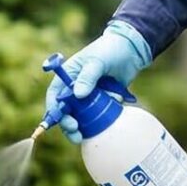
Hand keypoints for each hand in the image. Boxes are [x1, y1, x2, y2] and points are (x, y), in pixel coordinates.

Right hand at [45, 20, 153, 143]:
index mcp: (68, 76)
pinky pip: (99, 115)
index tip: (62, 120)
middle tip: (76, 132)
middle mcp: (75, 88)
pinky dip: (103, 116)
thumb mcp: (97, 61)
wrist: (132, 50)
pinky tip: (114, 103)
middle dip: (68, 124)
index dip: (54, 110)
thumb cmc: (110, 50)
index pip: (55, 95)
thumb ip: (88, 77)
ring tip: (86, 135)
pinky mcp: (102, 102)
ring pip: (82, 117)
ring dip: (84, 126)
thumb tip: (78, 96)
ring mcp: (89, 97)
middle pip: (66, 111)